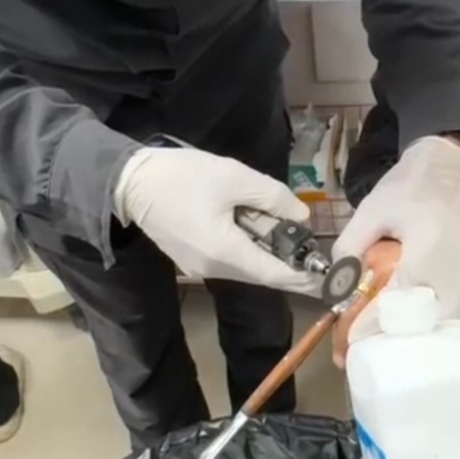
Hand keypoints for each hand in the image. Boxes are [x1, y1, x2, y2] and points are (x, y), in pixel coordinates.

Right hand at [114, 147, 320, 294]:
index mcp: (226, 252)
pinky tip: (251, 224)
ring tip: (277, 223)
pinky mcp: (193, 260)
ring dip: (267, 249)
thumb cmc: (182, 177)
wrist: (128, 181)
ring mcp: (201, 268)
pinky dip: (248, 246)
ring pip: (247, 265)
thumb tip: (301, 216)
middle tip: (308, 240)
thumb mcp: (235, 177)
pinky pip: (231, 259)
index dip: (305, 278)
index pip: (276, 274)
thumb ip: (273, 198)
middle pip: (263, 272)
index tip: (331, 282)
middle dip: (287, 258)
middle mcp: (215, 269)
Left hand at [332, 136, 459, 344]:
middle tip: (374, 345)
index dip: (377, 325)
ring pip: (455, 318)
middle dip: (403, 337)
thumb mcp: (369, 212)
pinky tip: (422, 312)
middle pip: (435, 321)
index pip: (403, 301)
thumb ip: (349, 250)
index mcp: (429, 244)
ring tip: (394, 335)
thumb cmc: (409, 185)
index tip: (353, 341)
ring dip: (425, 329)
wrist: (452, 160)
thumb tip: (337, 289)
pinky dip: (442, 313)